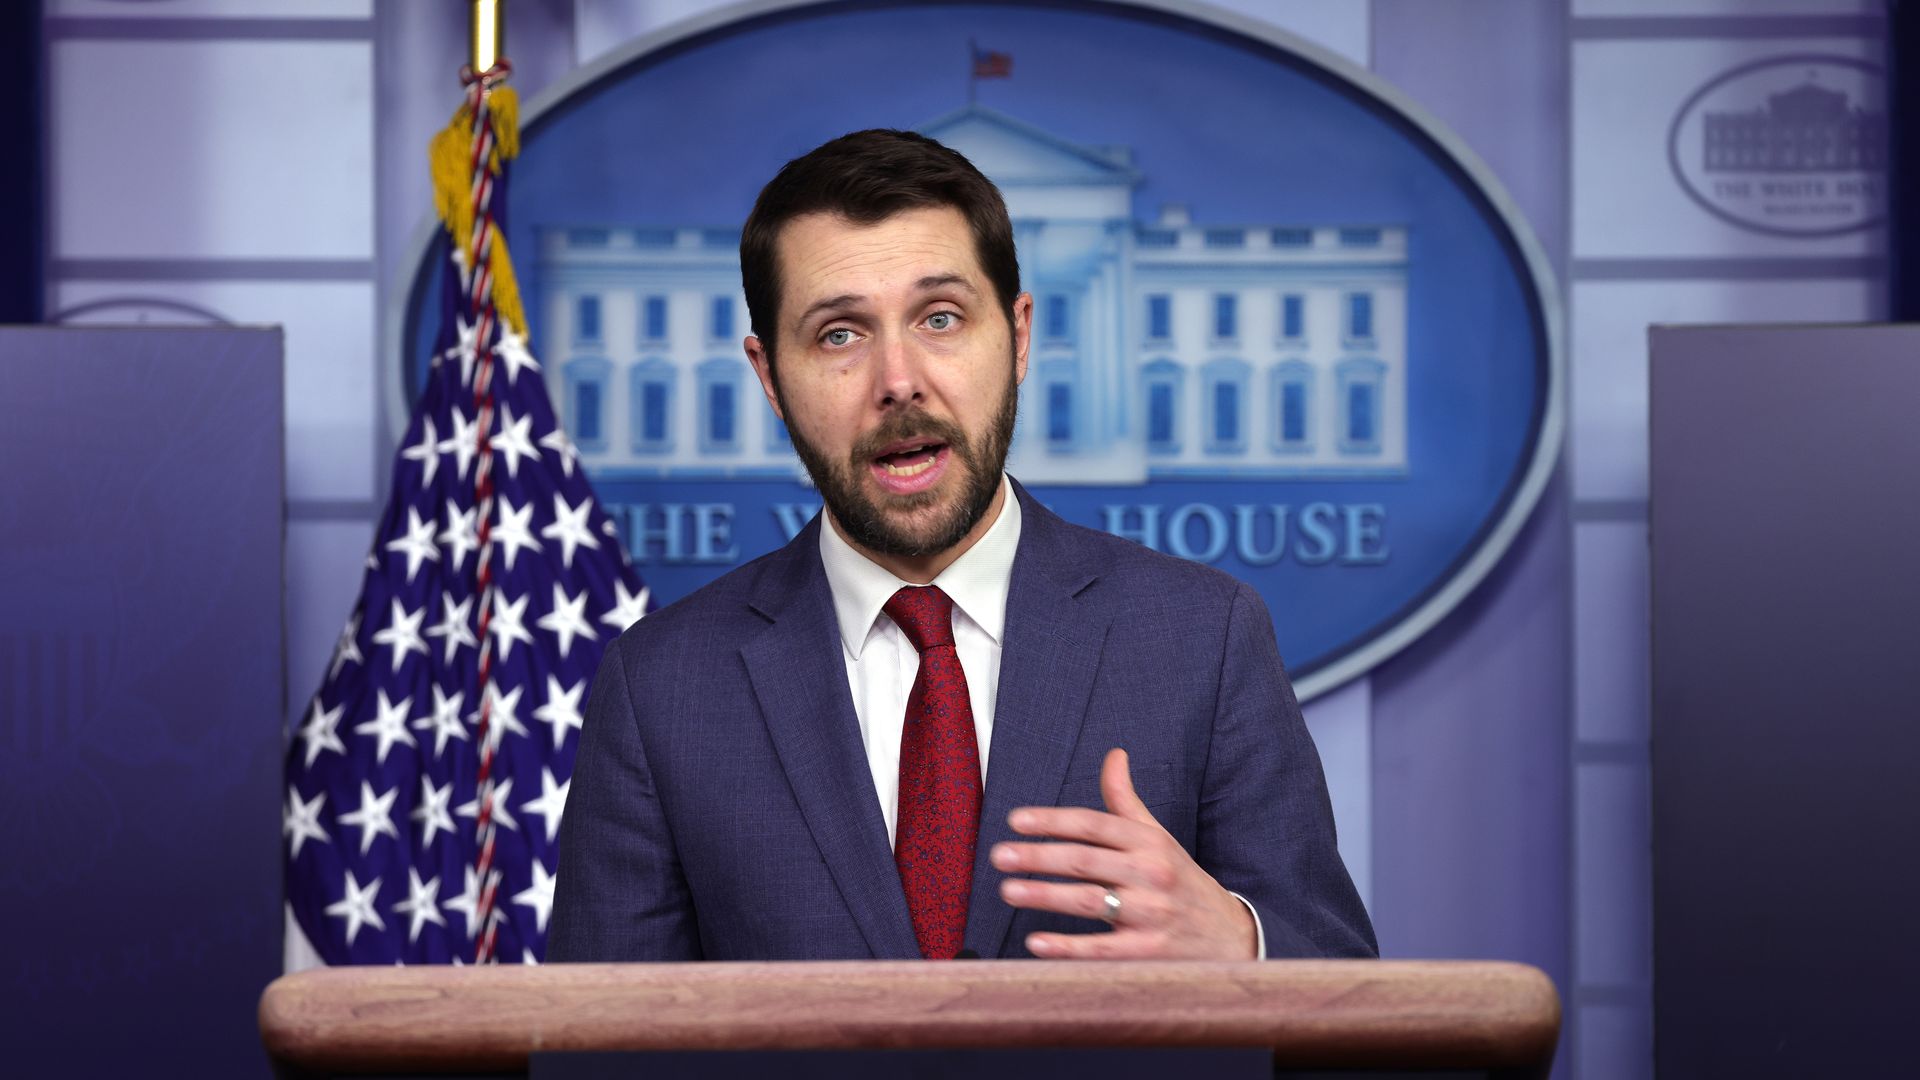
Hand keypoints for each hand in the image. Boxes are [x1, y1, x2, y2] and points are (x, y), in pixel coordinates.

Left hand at [991, 748, 1256, 959]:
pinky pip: (1102, 949)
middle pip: (1086, 860)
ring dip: (1045, 895)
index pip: (1095, 824)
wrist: (1232, 937)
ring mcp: (1152, 914)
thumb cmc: (1181, 882)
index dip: (1054, 820)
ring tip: (1008, 889)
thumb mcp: (1159, 838)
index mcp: (1149, 842)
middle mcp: (1151, 873)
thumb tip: (1114, 755)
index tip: (1016, 820)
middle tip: (999, 854)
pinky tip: (1035, 941)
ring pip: (1090, 901)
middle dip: (1039, 855)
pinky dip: (1067, 946)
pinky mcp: (1149, 952)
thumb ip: (1127, 802)